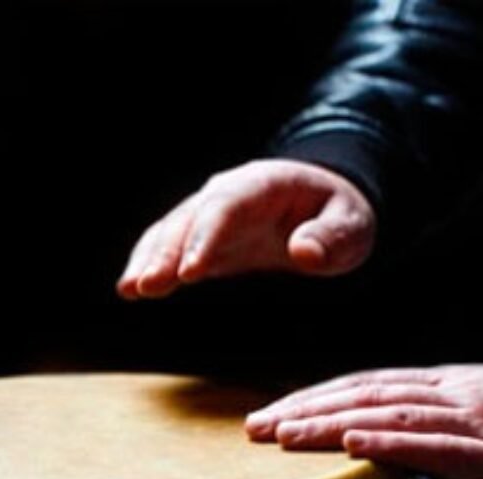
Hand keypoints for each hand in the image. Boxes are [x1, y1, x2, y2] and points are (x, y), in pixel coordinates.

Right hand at [116, 159, 375, 299]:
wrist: (322, 205)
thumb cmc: (338, 216)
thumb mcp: (352, 226)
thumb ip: (332, 238)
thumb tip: (304, 251)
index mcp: (263, 184)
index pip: (227, 207)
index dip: (206, 238)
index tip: (190, 272)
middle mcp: (226, 193)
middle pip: (189, 219)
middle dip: (166, 253)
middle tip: (148, 285)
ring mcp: (208, 214)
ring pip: (170, 231)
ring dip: (149, 260)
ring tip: (131, 290)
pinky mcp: (200, 237)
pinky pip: (167, 246)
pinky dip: (147, 264)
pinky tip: (130, 289)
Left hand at [244, 364, 482, 478]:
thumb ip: (442, 431)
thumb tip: (392, 442)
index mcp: (451, 386)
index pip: (368, 386)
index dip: (316, 398)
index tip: (272, 414)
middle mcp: (456, 393)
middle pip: (365, 395)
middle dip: (304, 409)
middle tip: (252, 426)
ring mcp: (476, 419)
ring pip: (387, 415)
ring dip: (328, 424)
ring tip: (281, 435)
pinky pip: (437, 445)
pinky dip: (390, 442)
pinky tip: (350, 446)